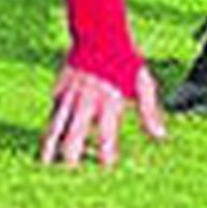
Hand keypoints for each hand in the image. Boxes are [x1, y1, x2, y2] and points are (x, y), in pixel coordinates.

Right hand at [39, 61, 166, 168]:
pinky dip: (50, 127)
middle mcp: (87, 101)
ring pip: (56, 125)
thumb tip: (161, 137)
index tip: (106, 166)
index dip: (106, 153)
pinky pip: (53, 112)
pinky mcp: (59, 90)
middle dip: (72, 155)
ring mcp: (70, 95)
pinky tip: (47, 141)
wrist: (99, 35)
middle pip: (75, 135)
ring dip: (50, 145)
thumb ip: (150, 113)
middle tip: (71, 172)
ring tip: (46, 162)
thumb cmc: (125, 62)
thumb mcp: (143, 85)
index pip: (107, 135)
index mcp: (109, 101)